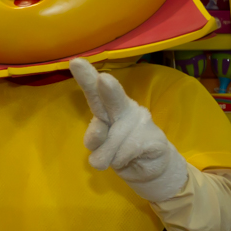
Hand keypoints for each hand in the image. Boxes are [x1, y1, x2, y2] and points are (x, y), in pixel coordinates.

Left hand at [69, 59, 188, 202]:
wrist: (149, 167)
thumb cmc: (118, 150)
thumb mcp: (99, 145)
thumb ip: (95, 136)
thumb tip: (100, 129)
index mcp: (109, 106)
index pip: (95, 92)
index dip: (87, 78)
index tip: (75, 62)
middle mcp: (126, 109)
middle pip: (114, 100)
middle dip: (108, 90)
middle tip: (104, 79)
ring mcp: (142, 122)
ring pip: (111, 142)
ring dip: (106, 156)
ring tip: (115, 157)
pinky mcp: (155, 139)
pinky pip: (124, 154)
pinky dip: (120, 162)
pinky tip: (130, 159)